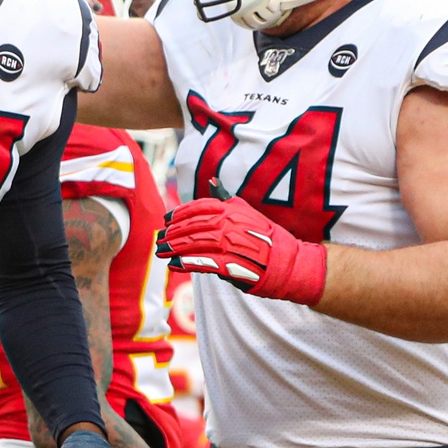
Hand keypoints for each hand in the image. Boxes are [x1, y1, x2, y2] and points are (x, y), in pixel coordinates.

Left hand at [156, 179, 326, 305]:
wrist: (288, 262)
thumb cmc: (266, 238)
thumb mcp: (247, 212)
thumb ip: (227, 199)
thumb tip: (211, 181)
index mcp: (232, 211)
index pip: (199, 208)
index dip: (180, 213)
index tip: (166, 219)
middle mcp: (229, 225)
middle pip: (193, 226)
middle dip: (173, 232)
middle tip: (159, 238)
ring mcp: (230, 245)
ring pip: (195, 243)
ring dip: (175, 247)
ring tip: (161, 251)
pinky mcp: (231, 265)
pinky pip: (203, 263)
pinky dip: (186, 263)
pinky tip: (174, 264)